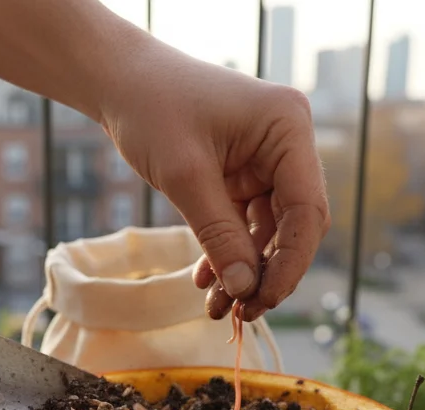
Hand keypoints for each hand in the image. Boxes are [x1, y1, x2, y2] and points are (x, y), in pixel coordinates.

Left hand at [100, 44, 329, 321]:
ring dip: (244, 270)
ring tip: (217, 307)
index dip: (291, 262)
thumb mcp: (185, 176)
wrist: (118, 81)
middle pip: (295, 224)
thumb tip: (245, 290)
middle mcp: (287, 142)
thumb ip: (219, 234)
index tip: (264, 300)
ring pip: (269, 231)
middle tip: (243, 313)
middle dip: (267, 271)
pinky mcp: (245, 174)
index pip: (306, 208)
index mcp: (288, 127)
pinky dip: (228, 253)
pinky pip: (245, 224)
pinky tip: (206, 280)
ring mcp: (268, 159)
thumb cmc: (150, 108)